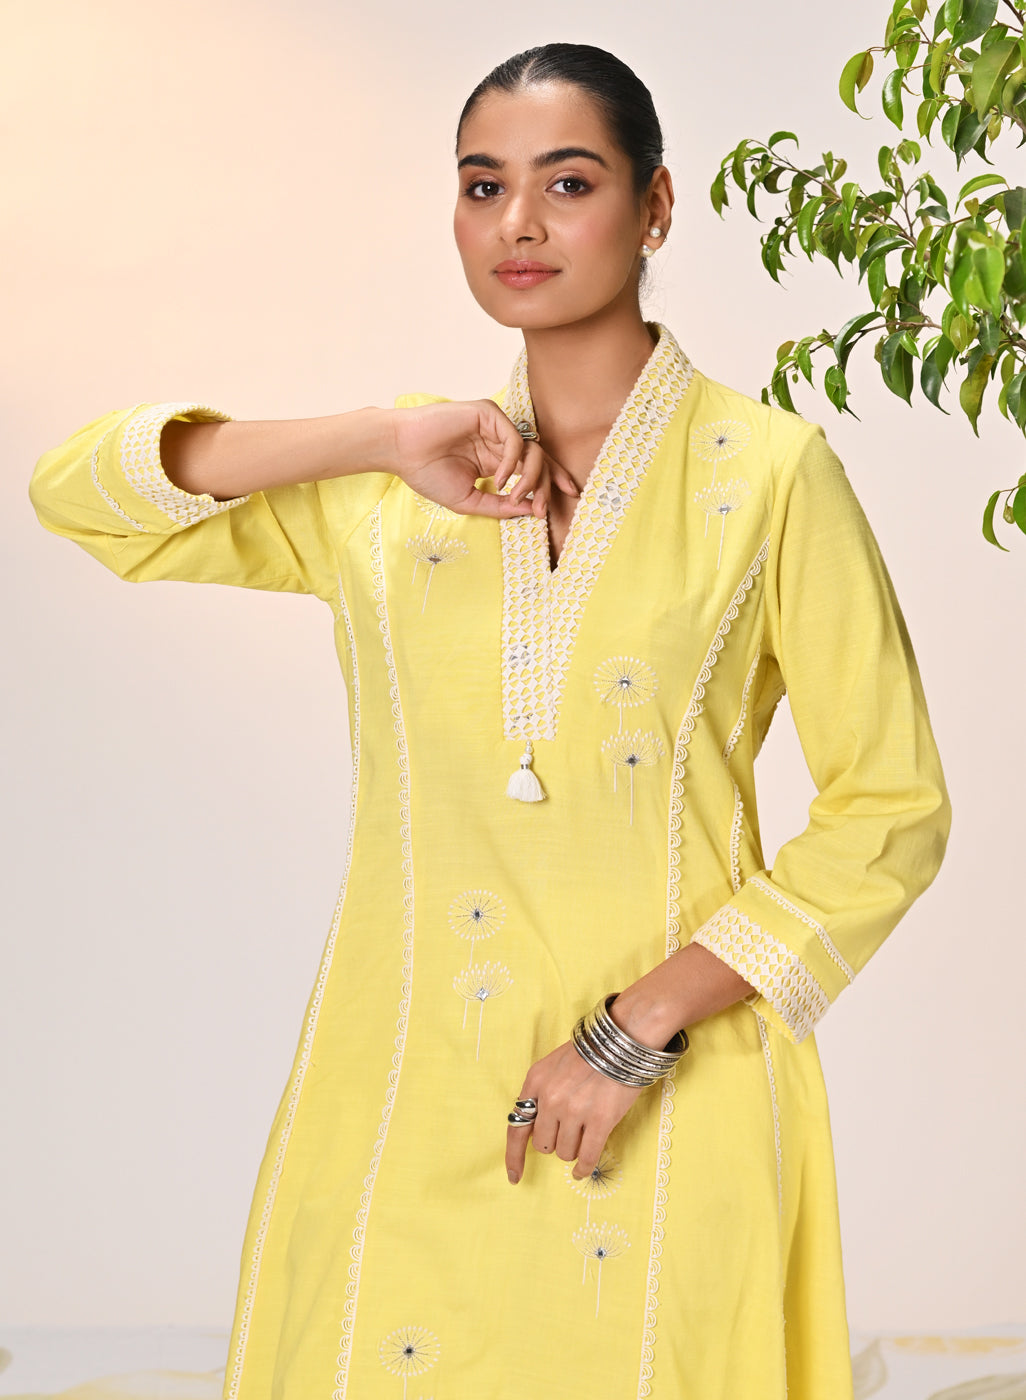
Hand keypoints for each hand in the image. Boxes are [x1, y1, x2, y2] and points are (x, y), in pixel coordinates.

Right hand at [391, 399, 578, 519]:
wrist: (401, 451)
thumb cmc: (427, 473)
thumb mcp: (469, 500)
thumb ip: (500, 506)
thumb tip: (530, 511)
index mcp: (495, 461)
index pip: (533, 470)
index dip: (550, 485)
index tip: (556, 506)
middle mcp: (499, 442)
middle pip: (540, 460)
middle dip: (548, 485)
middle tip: (541, 508)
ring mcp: (495, 427)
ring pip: (532, 451)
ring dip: (529, 478)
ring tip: (514, 495)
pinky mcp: (489, 414)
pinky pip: (515, 439)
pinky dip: (512, 462)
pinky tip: (499, 479)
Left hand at [505, 1039, 643, 1185]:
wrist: (622, 1039)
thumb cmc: (589, 1052)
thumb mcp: (553, 1066)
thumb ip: (541, 1093)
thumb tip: (537, 1126)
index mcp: (535, 1081)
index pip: (517, 1128)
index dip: (514, 1156)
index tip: (514, 1176)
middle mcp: (551, 1098)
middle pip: (543, 1144)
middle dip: (554, 1141)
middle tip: (569, 1129)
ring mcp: (574, 1110)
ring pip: (564, 1152)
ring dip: (573, 1148)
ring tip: (585, 1131)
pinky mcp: (600, 1120)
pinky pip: (587, 1156)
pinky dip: (584, 1168)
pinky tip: (582, 1170)